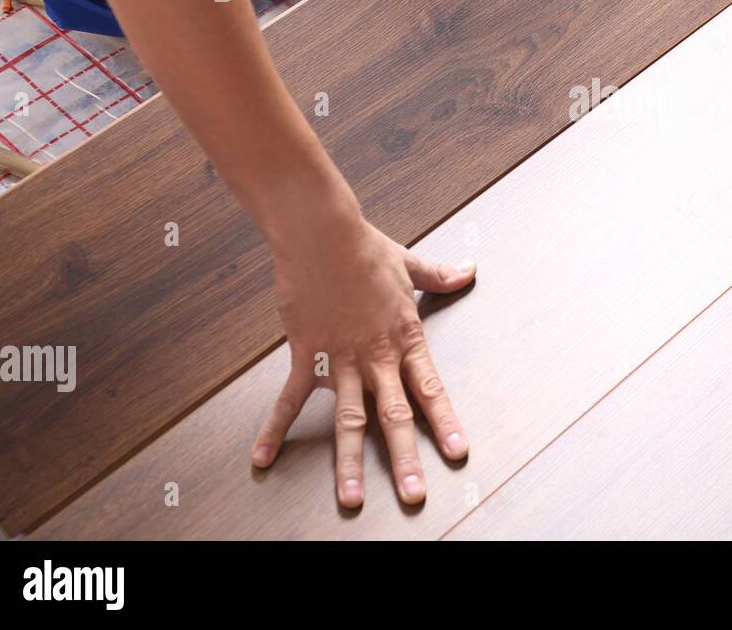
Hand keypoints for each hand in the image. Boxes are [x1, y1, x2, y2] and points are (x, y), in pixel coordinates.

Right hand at [251, 216, 475, 507]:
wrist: (322, 234)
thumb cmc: (364, 248)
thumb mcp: (410, 264)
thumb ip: (440, 275)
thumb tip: (468, 270)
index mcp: (405, 339)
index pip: (431, 389)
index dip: (445, 423)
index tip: (457, 453)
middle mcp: (375, 357)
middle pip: (395, 416)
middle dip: (405, 459)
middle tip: (413, 495)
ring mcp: (340, 359)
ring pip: (348, 420)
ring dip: (348, 461)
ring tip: (349, 498)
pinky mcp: (306, 354)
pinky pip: (290, 399)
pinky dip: (274, 429)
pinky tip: (263, 457)